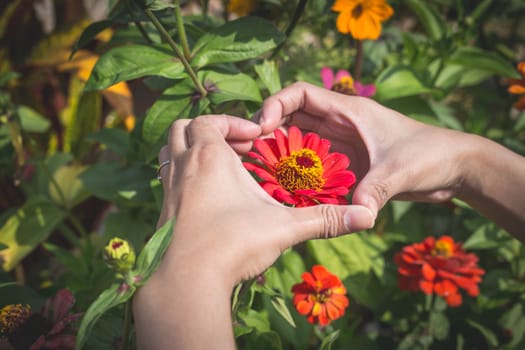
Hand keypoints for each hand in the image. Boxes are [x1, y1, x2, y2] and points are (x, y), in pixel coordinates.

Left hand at [134, 115, 373, 348]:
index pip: (208, 120)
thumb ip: (324, 220)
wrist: (187, 281)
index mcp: (209, 156)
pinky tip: (210, 199)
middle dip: (209, 131)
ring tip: (222, 168)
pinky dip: (186, 178)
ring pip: (170, 154)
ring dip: (193, 152)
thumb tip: (367, 218)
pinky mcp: (163, 213)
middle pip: (182, 130)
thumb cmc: (234, 244)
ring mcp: (169, 190)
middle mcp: (183, 167)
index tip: (255, 137)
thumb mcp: (284, 227)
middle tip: (237, 148)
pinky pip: (169, 182)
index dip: (232, 122)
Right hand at [256, 82, 472, 219]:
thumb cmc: (431, 155)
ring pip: (298, 146)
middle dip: (269, 133)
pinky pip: (312, 169)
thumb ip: (375, 190)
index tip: (263, 126)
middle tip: (250, 154)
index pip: (300, 95)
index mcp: (347, 112)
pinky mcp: (345, 167)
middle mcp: (338, 126)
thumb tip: (357, 214)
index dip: (276, 104)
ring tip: (260, 174)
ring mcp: (339, 147)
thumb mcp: (401, 170)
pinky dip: (297, 178)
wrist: (453, 168)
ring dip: (280, 157)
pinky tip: (286, 194)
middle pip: (291, 120)